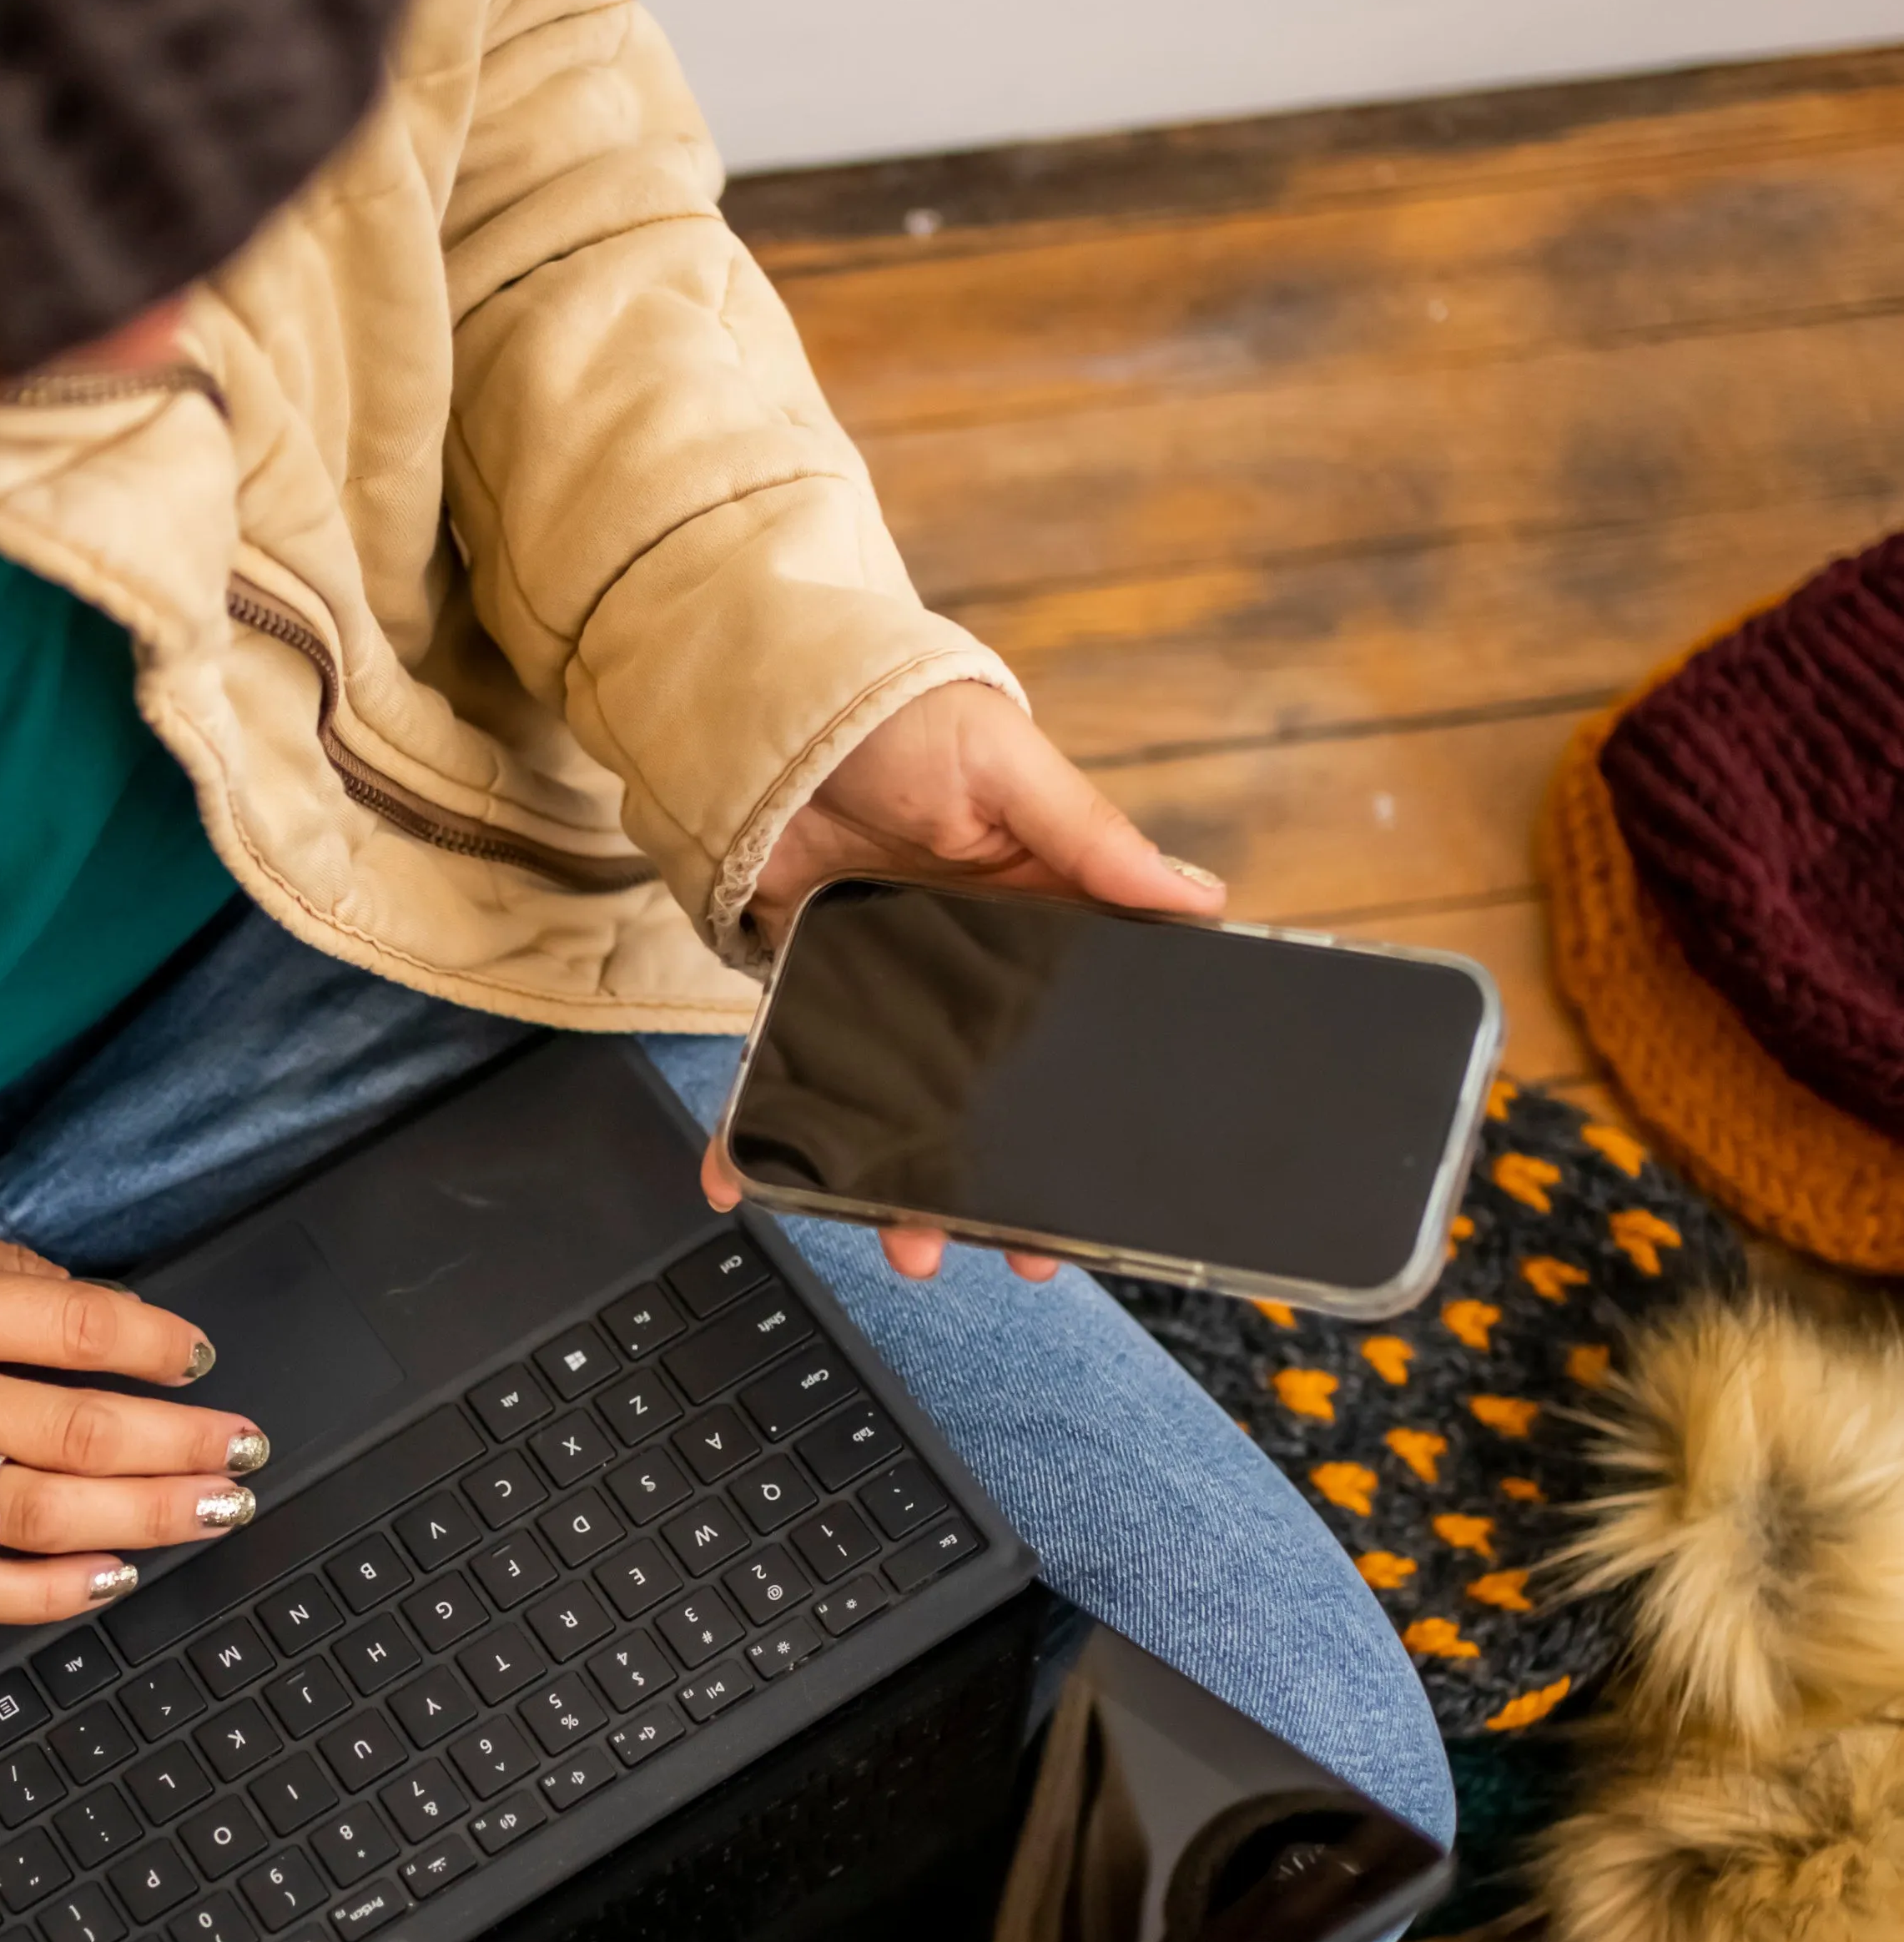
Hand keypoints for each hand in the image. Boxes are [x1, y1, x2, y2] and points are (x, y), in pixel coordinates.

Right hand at [0, 1202, 266, 1616]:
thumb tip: (93, 1306)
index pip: (68, 1328)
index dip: (153, 1344)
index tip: (197, 1355)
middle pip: (76, 1431)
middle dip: (180, 1442)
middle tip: (245, 1446)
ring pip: (39, 1514)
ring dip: (146, 1516)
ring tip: (215, 1506)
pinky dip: (48, 1592)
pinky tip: (114, 1577)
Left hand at [719, 678, 1227, 1283]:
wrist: (766, 688)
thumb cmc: (901, 709)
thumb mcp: (1007, 763)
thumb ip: (1091, 838)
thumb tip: (1200, 901)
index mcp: (1032, 918)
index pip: (1080, 1032)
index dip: (1091, 1117)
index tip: (1103, 1201)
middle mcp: (961, 965)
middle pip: (987, 1095)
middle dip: (999, 1183)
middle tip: (1018, 1253)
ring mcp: (878, 981)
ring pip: (892, 1104)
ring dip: (892, 1179)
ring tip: (905, 1241)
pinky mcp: (799, 980)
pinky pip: (786, 1067)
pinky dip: (758, 1127)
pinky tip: (742, 1174)